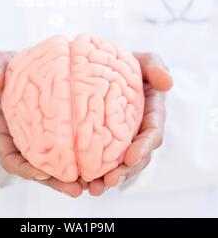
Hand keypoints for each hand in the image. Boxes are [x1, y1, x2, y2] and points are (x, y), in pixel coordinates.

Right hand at [0, 51, 83, 197]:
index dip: (25, 168)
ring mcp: (43, 139)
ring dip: (74, 177)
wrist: (26, 67)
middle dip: (56, 181)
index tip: (40, 173)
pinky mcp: (62, 133)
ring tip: (95, 184)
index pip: (11, 158)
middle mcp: (24, 142)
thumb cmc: (7, 69)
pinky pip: (72, 147)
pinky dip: (85, 156)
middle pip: (39, 169)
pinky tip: (103, 162)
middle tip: (76, 188)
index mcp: (4, 132)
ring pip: (58, 164)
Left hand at [87, 53, 172, 195]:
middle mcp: (139, 131)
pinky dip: (94, 171)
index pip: (152, 133)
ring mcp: (124, 139)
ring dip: (109, 178)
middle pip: (137, 157)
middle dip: (126, 172)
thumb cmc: (130, 62)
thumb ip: (156, 66)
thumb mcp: (145, 60)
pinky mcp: (106, 142)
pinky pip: (102, 159)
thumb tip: (166, 82)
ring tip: (93, 188)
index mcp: (152, 113)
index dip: (143, 147)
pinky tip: (80, 181)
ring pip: (120, 164)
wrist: (107, 66)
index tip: (130, 157)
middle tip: (109, 181)